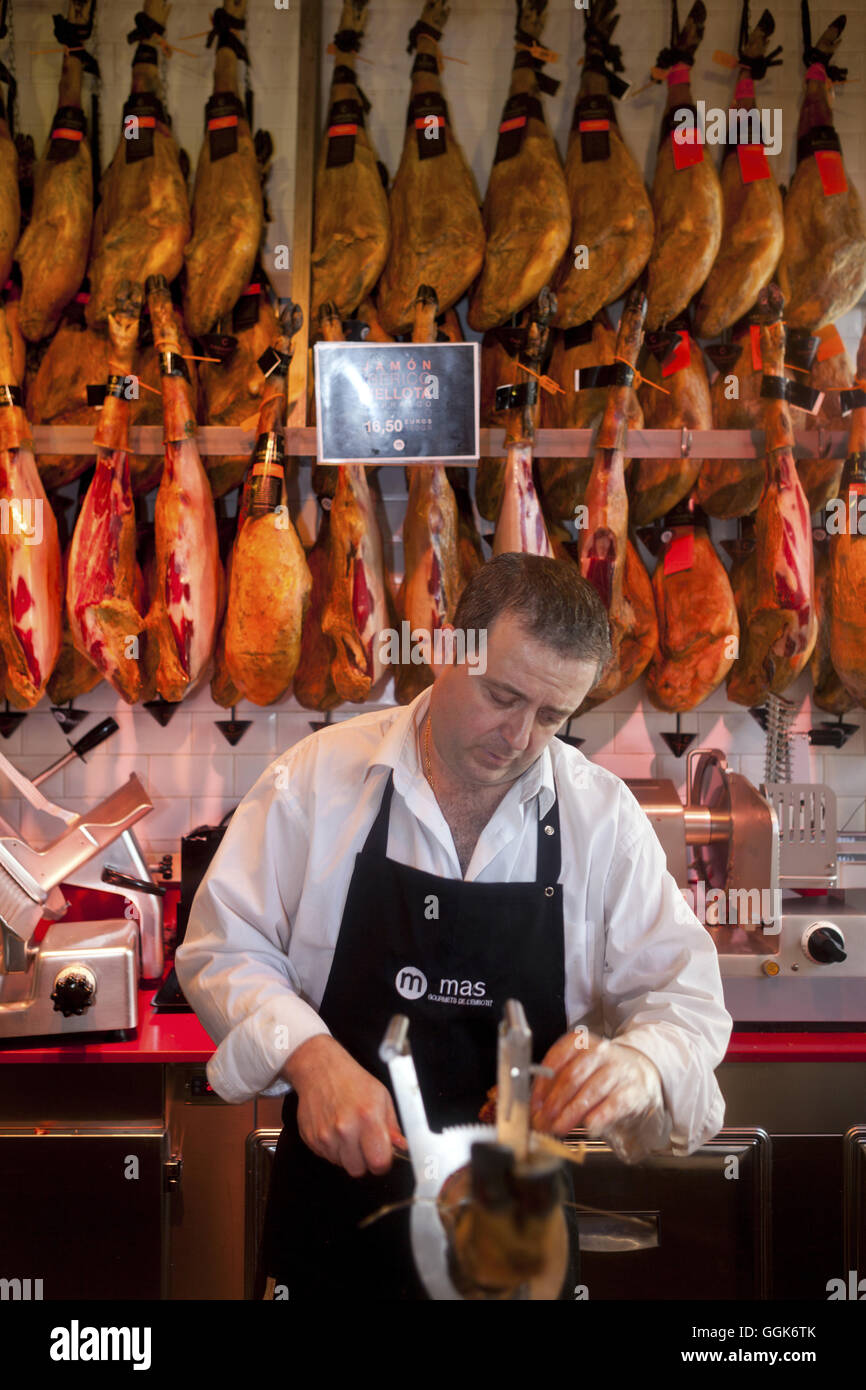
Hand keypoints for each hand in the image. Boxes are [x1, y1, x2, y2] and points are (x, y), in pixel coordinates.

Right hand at [283, 1035, 406, 1177]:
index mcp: (367, 1117)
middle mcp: (345, 1128)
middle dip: (364, 1159)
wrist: (320, 1069)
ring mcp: (325, 1135)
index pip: (379, 1162)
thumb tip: (400, 1146)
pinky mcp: (311, 1139)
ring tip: (348, 1130)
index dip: (382, 1161)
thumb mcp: (381, 1096)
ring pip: (342, 1165)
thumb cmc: (351, 1080)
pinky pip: (327, 1157)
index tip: (382, 1155)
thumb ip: (392, 1125)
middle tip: (364, 1141)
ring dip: (347, 1153)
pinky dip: (333, 1148)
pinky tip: (335, 1129)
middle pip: (359, 1169)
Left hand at [530, 1030, 666, 1162]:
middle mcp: (600, 1052)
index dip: (542, 1084)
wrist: (640, 1073)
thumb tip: (536, 1109)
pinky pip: (615, 1104)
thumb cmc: (600, 1074)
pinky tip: (590, 1127)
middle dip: (554, 1102)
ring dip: (571, 1112)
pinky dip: (600, 1116)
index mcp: (581, 1043)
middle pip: (573, 1076)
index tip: (534, 1104)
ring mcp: (618, 1069)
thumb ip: (557, 1085)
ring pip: (591, 1091)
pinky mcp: (633, 1089)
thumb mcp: (578, 1070)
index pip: (556, 1058)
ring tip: (558, 1128)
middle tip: (543, 1121)